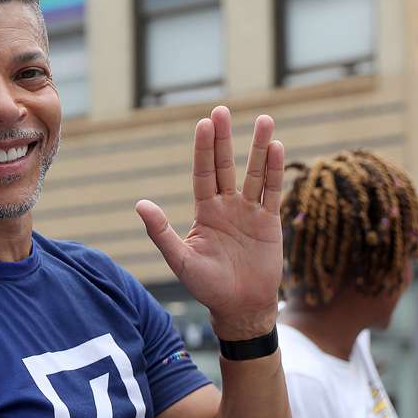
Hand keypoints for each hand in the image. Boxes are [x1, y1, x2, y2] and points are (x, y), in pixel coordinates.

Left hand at [135, 107, 284, 340]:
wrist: (239, 307)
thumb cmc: (206, 287)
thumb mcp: (180, 260)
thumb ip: (161, 232)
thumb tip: (140, 204)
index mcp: (205, 212)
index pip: (203, 174)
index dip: (203, 149)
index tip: (204, 124)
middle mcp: (226, 207)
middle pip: (225, 166)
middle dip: (224, 139)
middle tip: (222, 110)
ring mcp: (249, 213)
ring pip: (255, 174)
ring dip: (259, 148)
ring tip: (264, 120)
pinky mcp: (269, 223)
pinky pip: (272, 192)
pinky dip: (275, 172)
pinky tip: (276, 148)